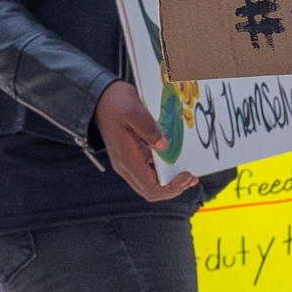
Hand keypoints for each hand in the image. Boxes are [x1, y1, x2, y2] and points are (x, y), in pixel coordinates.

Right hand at [95, 80, 196, 201]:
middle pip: (151, 191)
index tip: (186, 176)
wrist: (100, 100)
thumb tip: (163, 145)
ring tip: (188, 174)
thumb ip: (149, 128)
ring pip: (150, 185)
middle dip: (174, 188)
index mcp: (126, 158)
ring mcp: (128, 163)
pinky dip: (164, 173)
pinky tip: (176, 163)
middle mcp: (126, 166)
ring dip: (170, 183)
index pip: (150, 187)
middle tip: (191, 177)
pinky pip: (150, 173)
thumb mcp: (133, 110)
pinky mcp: (132, 157)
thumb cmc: (115, 103)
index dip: (171, 188)